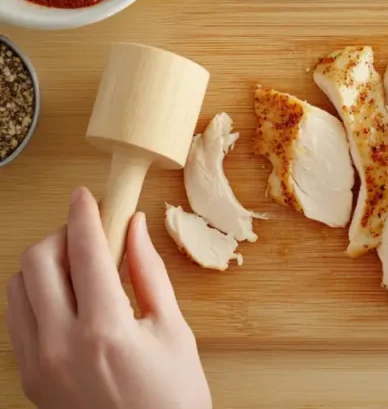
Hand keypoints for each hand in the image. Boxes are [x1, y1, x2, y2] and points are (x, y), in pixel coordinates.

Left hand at [5, 187, 211, 408]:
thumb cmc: (173, 397)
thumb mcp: (173, 330)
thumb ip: (148, 274)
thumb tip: (134, 228)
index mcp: (105, 329)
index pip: (83, 252)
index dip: (84, 215)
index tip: (86, 195)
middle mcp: (61, 345)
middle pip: (36, 262)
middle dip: (61, 236)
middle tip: (88, 234)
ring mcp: (39, 363)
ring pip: (17, 288)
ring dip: (43, 266)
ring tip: (77, 268)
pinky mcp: (29, 377)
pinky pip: (17, 319)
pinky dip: (35, 296)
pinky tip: (65, 299)